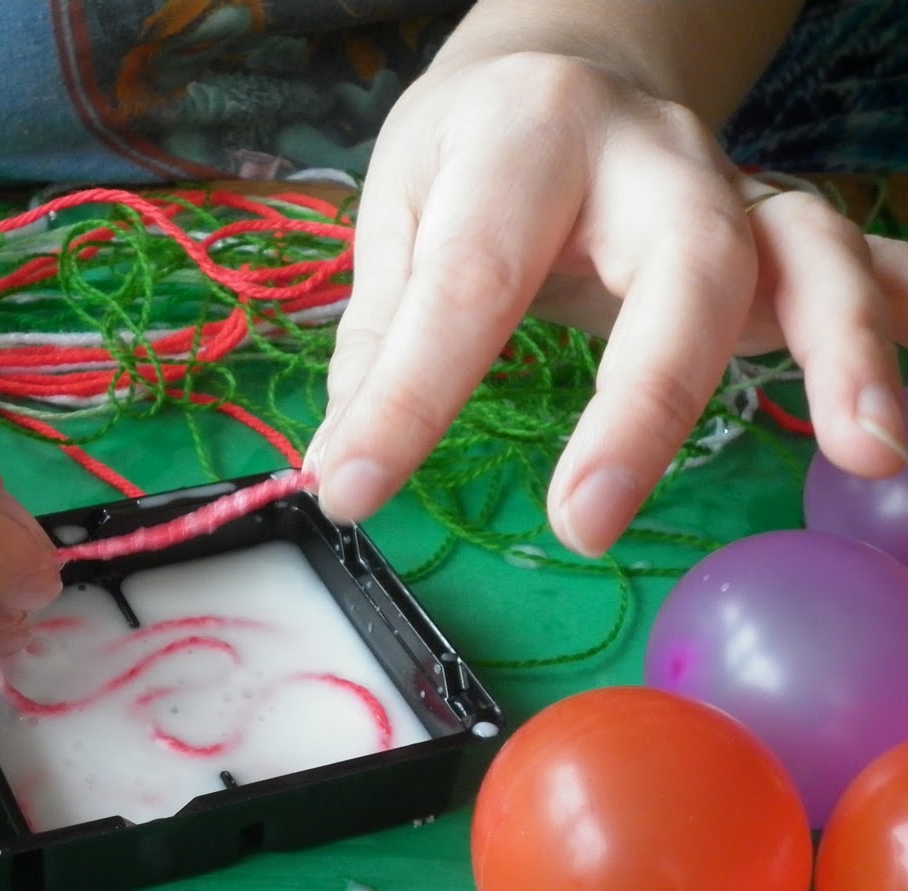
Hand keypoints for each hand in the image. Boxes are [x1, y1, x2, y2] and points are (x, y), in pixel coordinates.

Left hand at [308, 50, 907, 555]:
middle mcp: (645, 156)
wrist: (563, 65)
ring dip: (844, 349)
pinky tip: (896, 413)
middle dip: (642, 396)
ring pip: (804, 252)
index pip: (467, 280)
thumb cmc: (472, 150)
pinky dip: (894, 321)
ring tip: (867, 452)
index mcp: (523, 139)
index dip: (409, 397)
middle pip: (679, 260)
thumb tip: (342, 466)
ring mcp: (724, 190)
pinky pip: (852, 264)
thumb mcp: (399, 208)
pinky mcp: (769, 233)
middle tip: (587, 520)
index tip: (353, 491)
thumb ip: (382, 336)